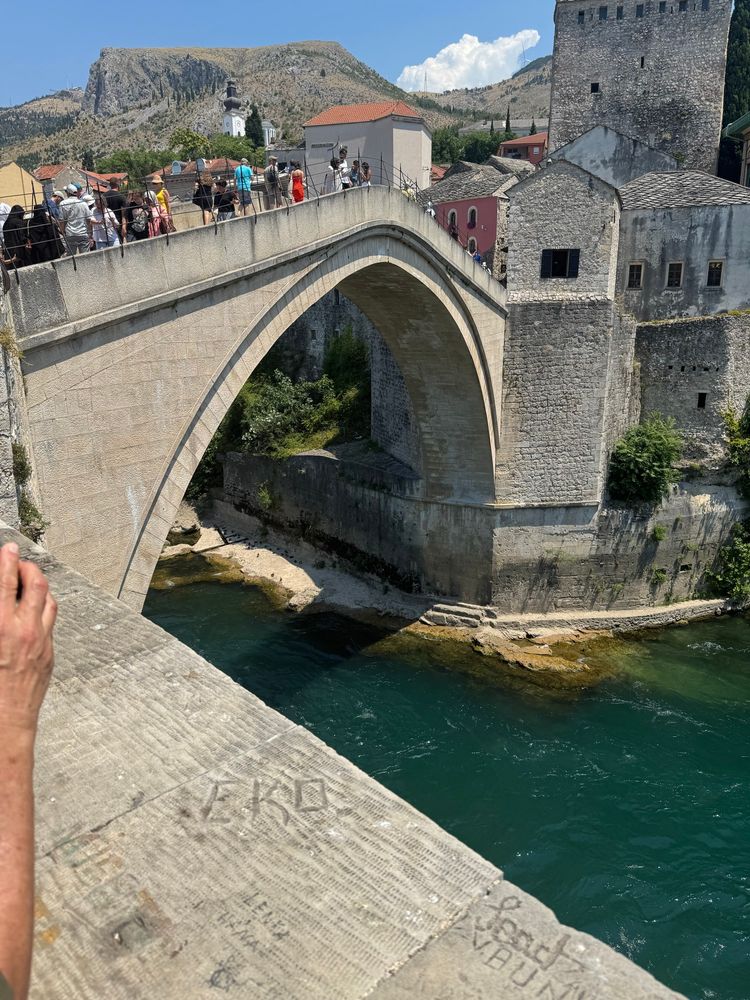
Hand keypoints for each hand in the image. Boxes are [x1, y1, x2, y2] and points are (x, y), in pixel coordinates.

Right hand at [0, 543, 56, 735]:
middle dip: (27, 567)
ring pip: (48, 600)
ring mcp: (41, 642)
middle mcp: (24, 631)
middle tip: (18, 561)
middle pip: (35, 584)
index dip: (6, 561)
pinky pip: (50, 622)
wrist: (4, 724)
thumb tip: (1, 598)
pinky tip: (34, 609)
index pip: (4, 583)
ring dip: (38, 585)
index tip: (6, 549)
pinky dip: (42, 608)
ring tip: (28, 580)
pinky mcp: (49, 654)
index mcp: (1, 627)